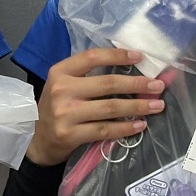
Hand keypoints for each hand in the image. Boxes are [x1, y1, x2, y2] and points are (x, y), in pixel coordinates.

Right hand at [25, 47, 165, 165]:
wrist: (38, 140)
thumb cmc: (56, 107)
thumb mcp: (63, 85)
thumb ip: (87, 76)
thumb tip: (129, 68)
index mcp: (60, 72)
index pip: (92, 57)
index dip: (117, 56)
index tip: (139, 56)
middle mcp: (62, 90)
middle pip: (106, 84)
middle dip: (136, 84)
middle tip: (157, 85)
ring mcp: (65, 113)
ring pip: (109, 108)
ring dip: (137, 106)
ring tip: (156, 105)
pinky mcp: (70, 134)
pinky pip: (105, 130)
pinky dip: (125, 128)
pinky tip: (140, 125)